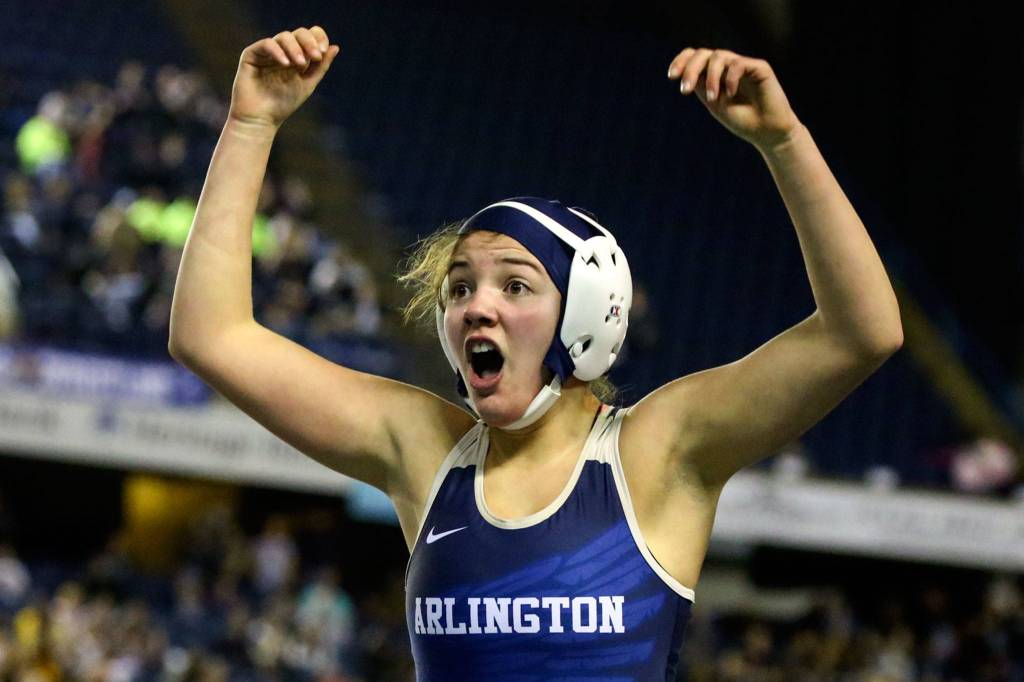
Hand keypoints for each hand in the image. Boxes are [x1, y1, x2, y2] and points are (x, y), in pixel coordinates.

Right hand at [229, 26, 340, 128]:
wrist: (260, 119)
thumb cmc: (283, 105)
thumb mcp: (307, 85)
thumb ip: (320, 67)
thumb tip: (335, 47)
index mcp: (297, 57)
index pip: (310, 36)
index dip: (318, 38)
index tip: (323, 52)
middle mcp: (283, 51)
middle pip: (299, 33)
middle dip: (309, 42)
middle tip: (315, 56)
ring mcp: (267, 52)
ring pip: (284, 37)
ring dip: (295, 48)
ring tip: (300, 64)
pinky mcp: (251, 54)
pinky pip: (267, 44)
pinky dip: (278, 51)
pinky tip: (285, 64)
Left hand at [667, 48, 800, 151]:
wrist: (768, 133)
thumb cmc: (742, 121)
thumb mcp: (715, 104)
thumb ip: (702, 86)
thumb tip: (685, 71)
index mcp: (715, 74)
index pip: (695, 57)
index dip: (682, 61)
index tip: (671, 76)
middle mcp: (727, 66)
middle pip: (703, 53)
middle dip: (690, 69)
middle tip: (685, 90)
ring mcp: (743, 65)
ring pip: (719, 56)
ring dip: (711, 78)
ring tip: (713, 99)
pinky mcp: (759, 67)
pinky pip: (738, 64)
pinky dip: (730, 79)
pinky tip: (731, 93)